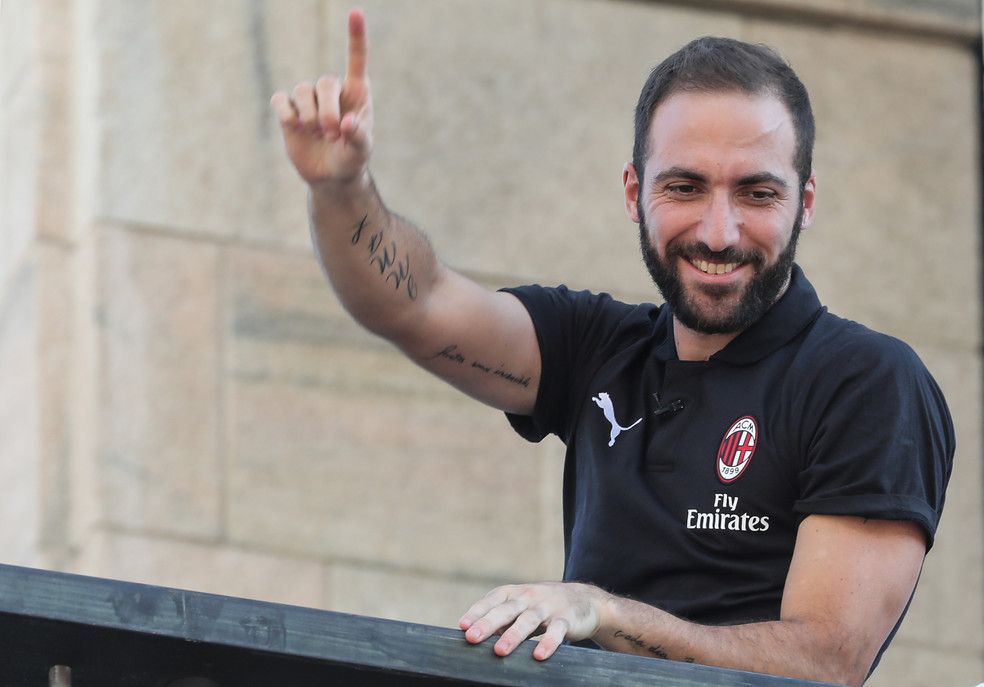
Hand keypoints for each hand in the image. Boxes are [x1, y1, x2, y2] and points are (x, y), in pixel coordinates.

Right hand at [270, 8, 372, 185]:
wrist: (331, 177)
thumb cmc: (351, 159)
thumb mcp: (361, 152)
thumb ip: (358, 137)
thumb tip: (347, 122)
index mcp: (356, 93)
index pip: (356, 59)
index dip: (355, 36)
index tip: (356, 12)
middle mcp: (332, 91)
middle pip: (324, 83)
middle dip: (327, 111)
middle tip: (333, 134)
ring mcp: (308, 100)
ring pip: (301, 91)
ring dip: (310, 115)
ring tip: (318, 134)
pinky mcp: (289, 111)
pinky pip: (281, 101)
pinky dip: (287, 114)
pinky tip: (296, 127)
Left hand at [458, 582, 608, 660]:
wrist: (585, 599)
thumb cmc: (544, 606)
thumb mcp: (522, 606)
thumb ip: (502, 618)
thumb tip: (474, 635)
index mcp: (516, 593)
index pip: (493, 599)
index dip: (477, 611)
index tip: (462, 626)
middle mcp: (530, 597)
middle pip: (507, 609)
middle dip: (488, 623)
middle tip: (472, 637)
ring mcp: (548, 607)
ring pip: (528, 620)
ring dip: (513, 635)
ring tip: (499, 651)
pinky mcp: (566, 619)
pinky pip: (556, 631)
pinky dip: (548, 643)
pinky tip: (539, 655)